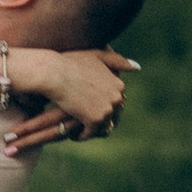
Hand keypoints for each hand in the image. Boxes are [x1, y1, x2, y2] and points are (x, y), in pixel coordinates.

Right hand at [0, 45, 134, 153]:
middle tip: (83, 121)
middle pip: (111, 116)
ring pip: (102, 126)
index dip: (102, 106)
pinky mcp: (95, 120)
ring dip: (91, 129)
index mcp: (119, 84)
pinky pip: (90, 133)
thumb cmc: (70, 62)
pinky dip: (81, 135)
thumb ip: (117, 61)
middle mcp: (117, 98)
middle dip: (98, 119)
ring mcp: (107, 109)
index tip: (88, 107)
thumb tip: (137, 67)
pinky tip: (72, 135)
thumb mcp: (97, 56)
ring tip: (78, 129)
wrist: (54, 73)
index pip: (115, 102)